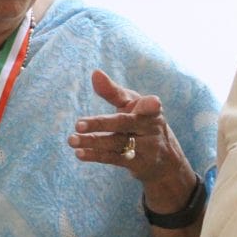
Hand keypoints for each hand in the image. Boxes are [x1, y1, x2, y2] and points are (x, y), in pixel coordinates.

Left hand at [68, 69, 195, 212]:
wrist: (165, 160)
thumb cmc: (141, 123)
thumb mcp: (132, 105)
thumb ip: (113, 91)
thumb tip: (94, 72)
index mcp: (151, 110)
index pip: (149, 106)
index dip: (151, 104)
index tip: (154, 103)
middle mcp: (150, 128)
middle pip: (124, 124)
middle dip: (101, 124)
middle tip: (78, 124)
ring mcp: (146, 148)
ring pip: (116, 143)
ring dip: (92, 141)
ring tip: (71, 140)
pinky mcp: (138, 164)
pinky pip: (114, 158)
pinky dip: (96, 155)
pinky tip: (79, 153)